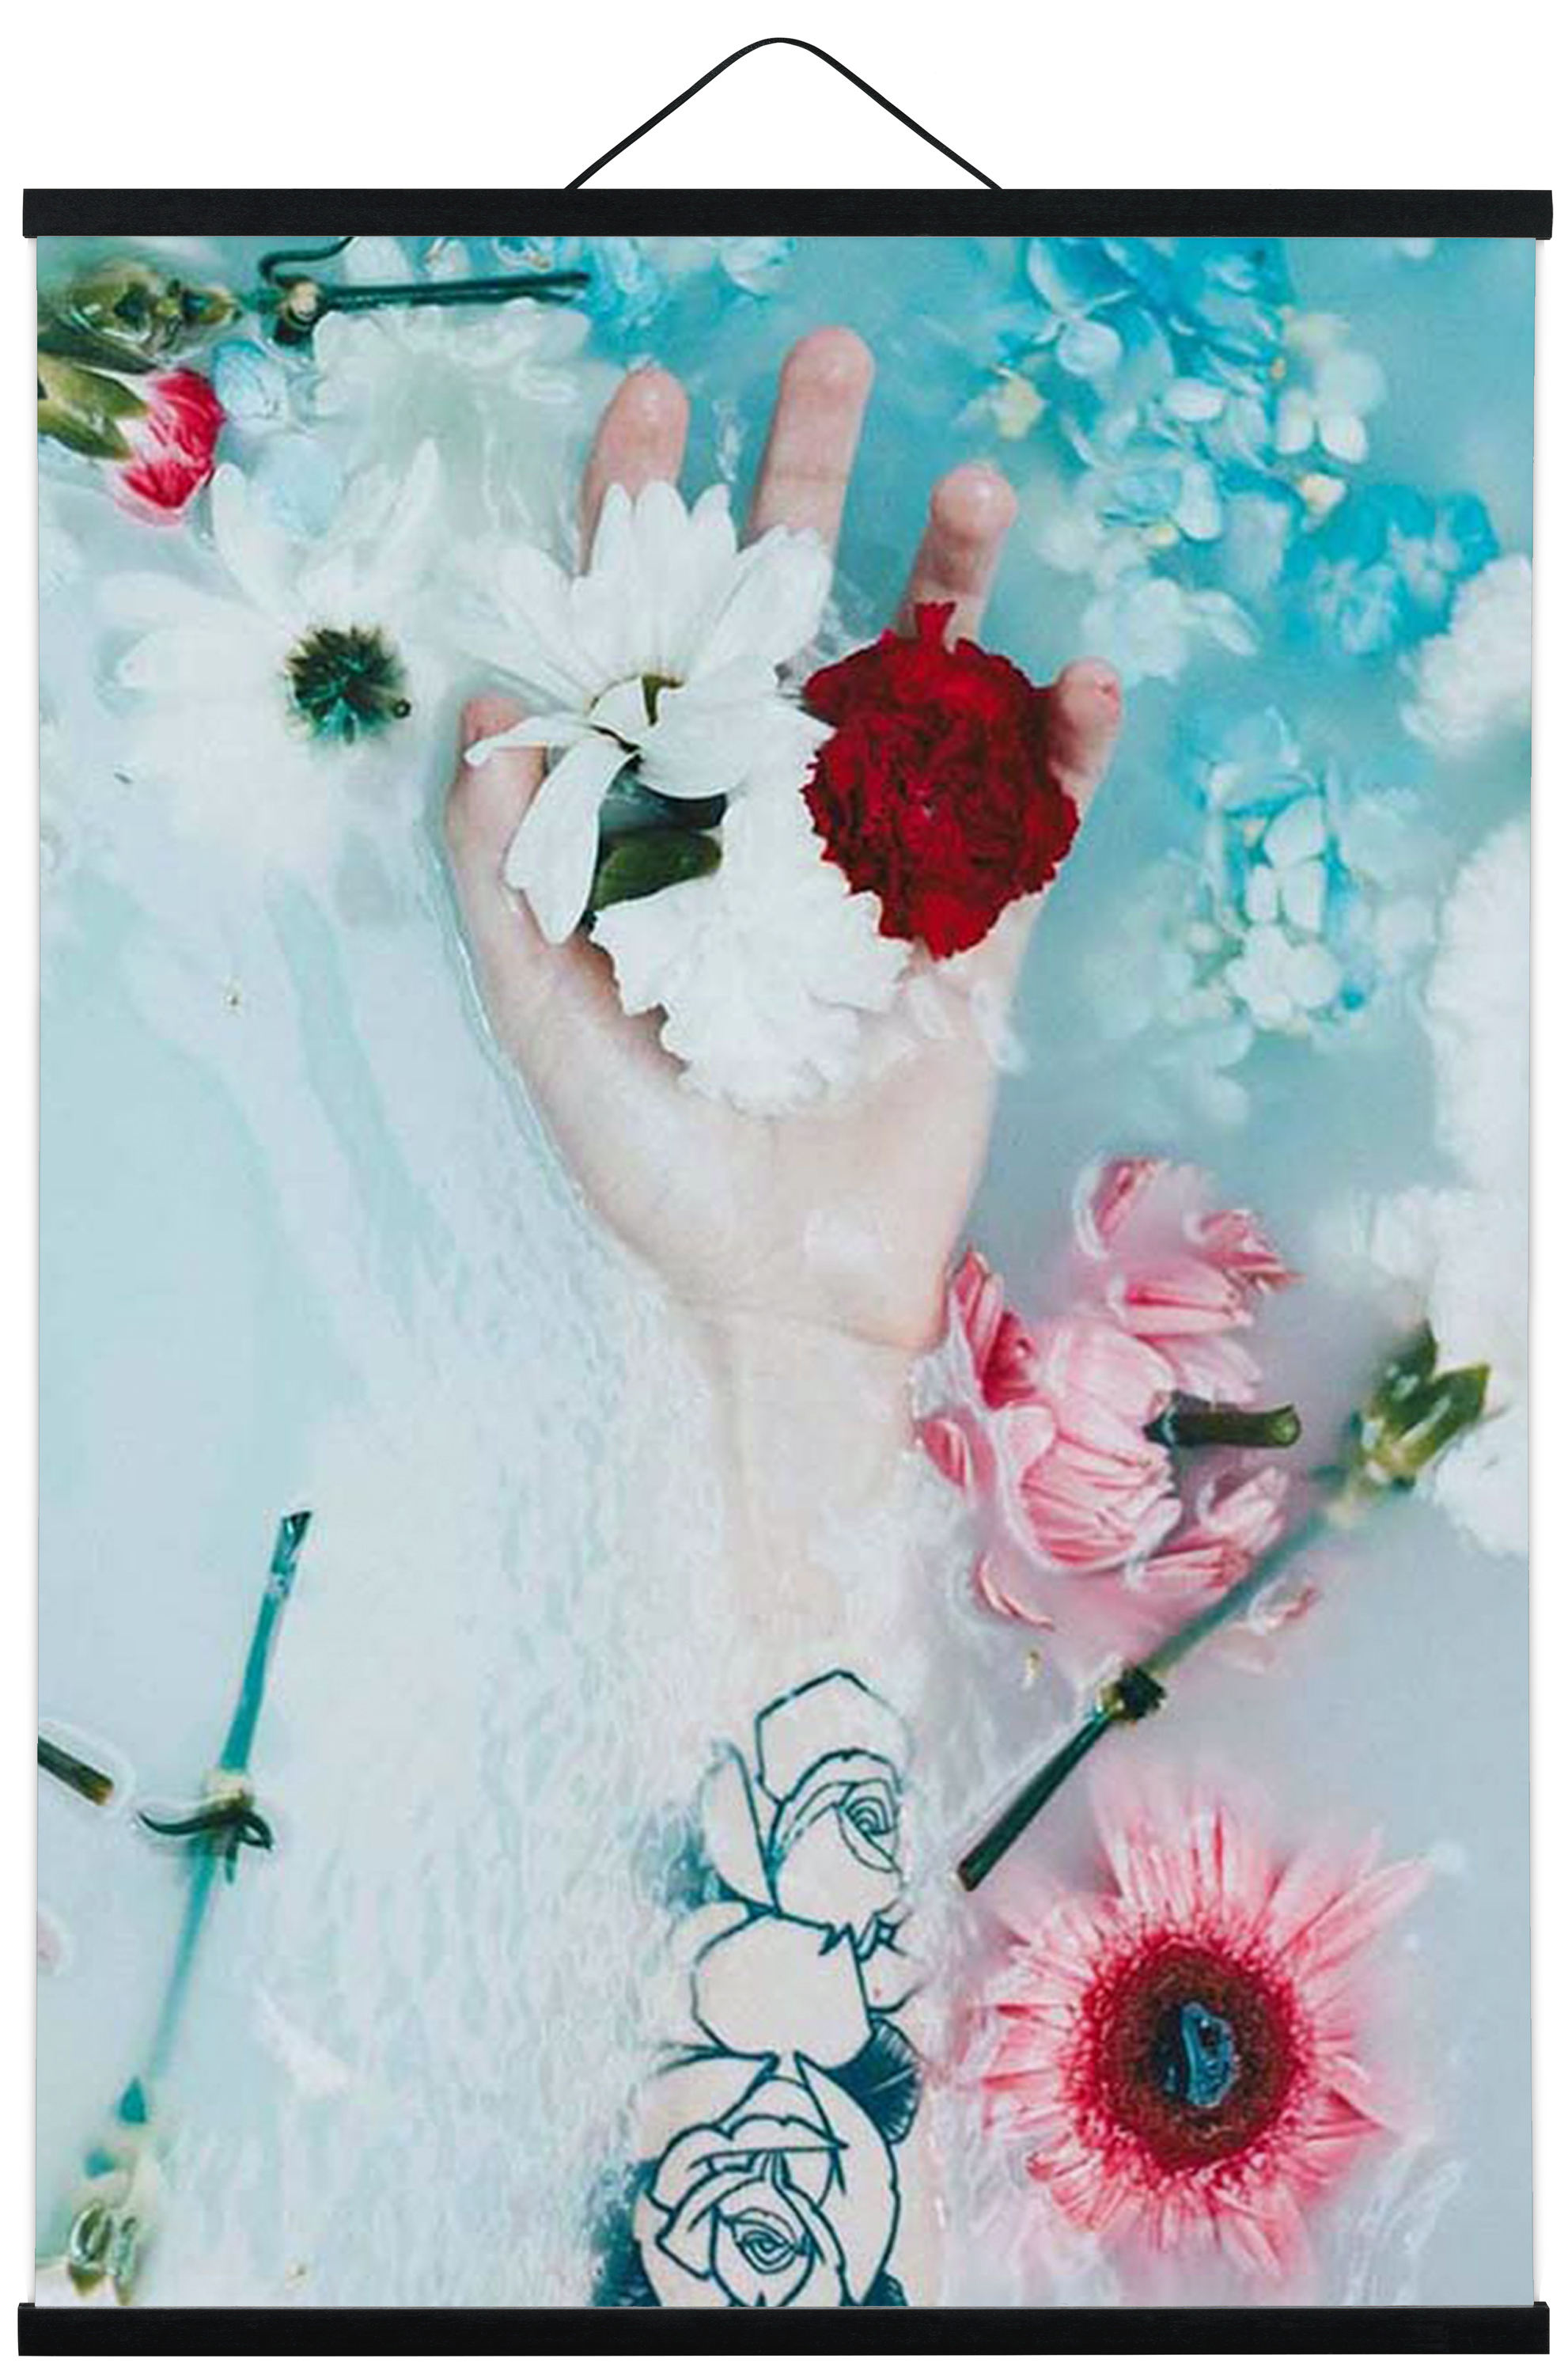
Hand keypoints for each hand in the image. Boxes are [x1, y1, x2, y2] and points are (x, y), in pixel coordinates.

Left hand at [445, 330, 1120, 1360]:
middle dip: (806, 488)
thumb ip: (508, 872)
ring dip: (950, 590)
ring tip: (973, 488)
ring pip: (922, 693)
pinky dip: (1062, 756)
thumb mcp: (542, 1018)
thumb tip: (491, 708)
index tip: (649, 400)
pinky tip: (1082, 677)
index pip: (648, 641)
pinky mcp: (972, 937)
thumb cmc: (644, 1160)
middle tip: (828, 360)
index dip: (640, 521)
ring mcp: (880, 867)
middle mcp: (771, 815)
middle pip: (791, 620)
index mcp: (665, 821)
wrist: (772, 1285)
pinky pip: (1031, 829)